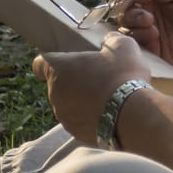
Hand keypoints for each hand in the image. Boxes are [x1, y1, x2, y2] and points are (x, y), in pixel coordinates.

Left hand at [32, 32, 150, 145]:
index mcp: (58, 69)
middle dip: (75, 80)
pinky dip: (90, 117)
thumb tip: (109, 40)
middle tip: (99, 77)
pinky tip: (110, 113)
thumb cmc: (123, 75)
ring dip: (82, 100)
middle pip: (58, 83)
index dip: (53, 61)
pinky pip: (80, 120)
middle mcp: (54, 93)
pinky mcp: (75, 132)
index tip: (70, 61)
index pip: (39, 63)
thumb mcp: (123, 46)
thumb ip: (111, 40)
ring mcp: (63, 115)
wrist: (133, 115)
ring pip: (69, 103)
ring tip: (108, 98)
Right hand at [109, 0, 172, 71]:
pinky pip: (133, 47)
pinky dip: (140, 41)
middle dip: (128, 12)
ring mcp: (147, 32)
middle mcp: (146, 11)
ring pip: (123, 28)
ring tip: (154, 29)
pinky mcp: (151, 51)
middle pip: (118, 10)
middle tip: (148, 17)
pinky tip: (156, 39)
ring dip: (134, 27)